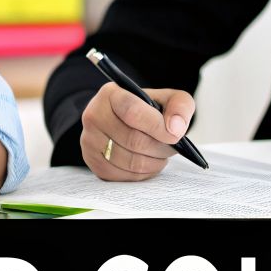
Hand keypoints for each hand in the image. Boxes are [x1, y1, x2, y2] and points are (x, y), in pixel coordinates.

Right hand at [80, 82, 194, 181]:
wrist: (123, 121)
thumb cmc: (146, 110)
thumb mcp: (167, 99)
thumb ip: (180, 106)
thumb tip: (175, 129)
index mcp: (111, 94)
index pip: (132, 112)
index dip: (157, 127)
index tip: (175, 136)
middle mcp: (94, 116)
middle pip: (133, 140)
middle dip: (160, 148)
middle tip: (172, 147)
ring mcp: (90, 141)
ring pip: (130, 162)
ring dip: (154, 163)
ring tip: (161, 154)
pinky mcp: (93, 162)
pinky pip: (123, 176)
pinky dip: (143, 174)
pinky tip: (148, 163)